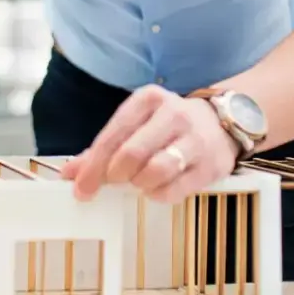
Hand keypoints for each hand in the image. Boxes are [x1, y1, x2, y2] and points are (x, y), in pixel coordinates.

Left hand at [60, 84, 238, 203]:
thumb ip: (103, 149)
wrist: (223, 123)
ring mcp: (195, 140)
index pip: (113, 134)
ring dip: (139, 184)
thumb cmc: (169, 126)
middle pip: (131, 154)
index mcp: (148, 99)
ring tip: (139, 182)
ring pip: (156, 171)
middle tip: (112, 183)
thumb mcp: (137, 125)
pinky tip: (157, 188)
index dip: (93, 165)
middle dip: (114, 175)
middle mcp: (173, 114)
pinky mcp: (211, 165)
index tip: (80, 187)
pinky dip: (158, 195)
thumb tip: (71, 173)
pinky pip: (175, 190)